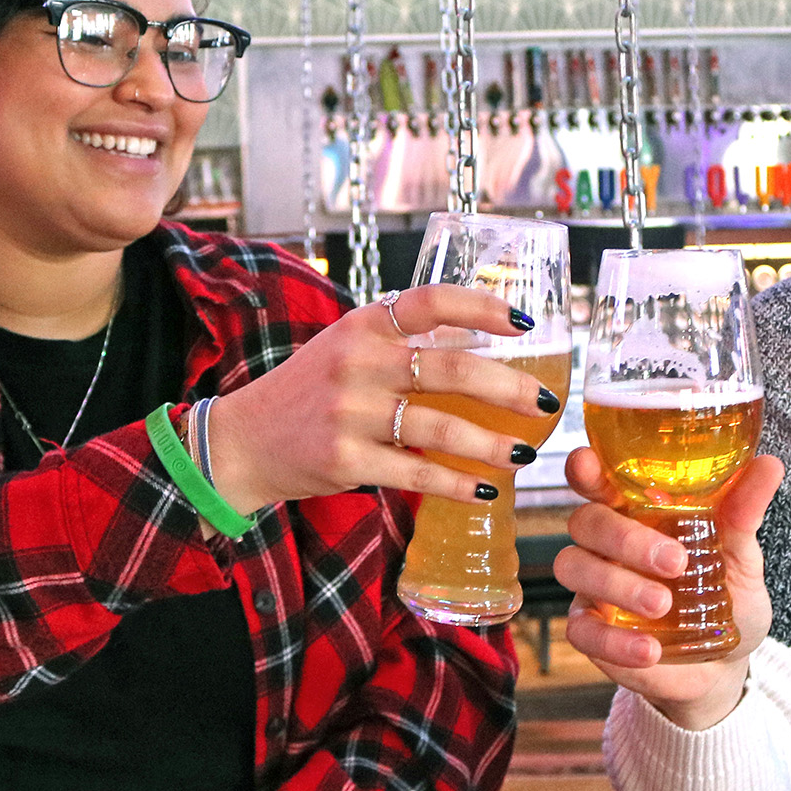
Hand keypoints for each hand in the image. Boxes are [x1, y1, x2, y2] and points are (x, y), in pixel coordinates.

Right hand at [204, 285, 558, 513]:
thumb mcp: (346, 347)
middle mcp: (357, 363)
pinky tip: (484, 489)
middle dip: (509, 388)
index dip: (482, 308)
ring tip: (524, 455)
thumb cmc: (310, 391)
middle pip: (450, 370)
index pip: (431, 301)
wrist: (244, 440)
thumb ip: (401, 342)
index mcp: (362, 325)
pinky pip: (415, 472)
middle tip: (546, 402)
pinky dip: (456, 483)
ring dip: (491, 444)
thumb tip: (481, 343)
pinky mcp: (344, 460)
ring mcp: (349, 413)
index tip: (525, 323)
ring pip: (440, 428)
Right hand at [554, 447, 785, 730]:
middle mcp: (608, 544)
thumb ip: (744, 512)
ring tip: (663, 604)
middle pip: (586, 522)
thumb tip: (769, 465)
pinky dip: (614, 641)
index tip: (587, 463)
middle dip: (624, 537)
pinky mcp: (593, 633)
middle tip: (675, 560)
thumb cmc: (726, 598)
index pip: (598, 479)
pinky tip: (649, 649)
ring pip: (574, 568)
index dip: (585, 468)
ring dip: (617, 585)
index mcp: (636, 511)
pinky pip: (582, 631)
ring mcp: (594, 588)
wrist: (728, 666)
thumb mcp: (742, 555)